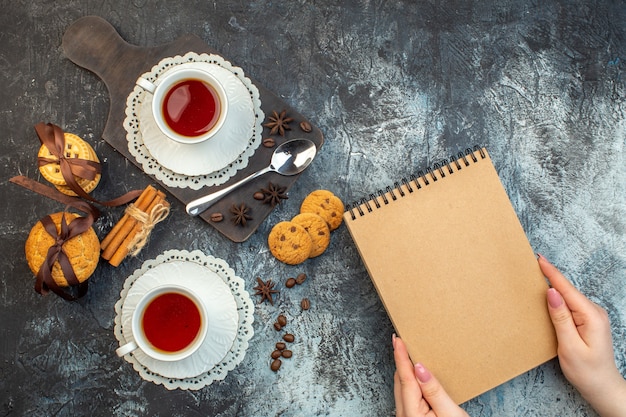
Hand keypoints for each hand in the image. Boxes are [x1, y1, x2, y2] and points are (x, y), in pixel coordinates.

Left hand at [393, 334, 469, 416]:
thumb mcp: (450, 412)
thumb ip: (433, 390)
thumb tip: (420, 368)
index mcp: (412, 413)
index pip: (405, 378)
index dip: (401, 357)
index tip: (397, 340)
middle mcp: (404, 415)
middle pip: (400, 381)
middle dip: (400, 361)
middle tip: (401, 341)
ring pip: (401, 388)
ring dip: (404, 371)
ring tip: (406, 353)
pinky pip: (406, 395)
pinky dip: (408, 381)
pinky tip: (413, 376)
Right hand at [539, 254, 625, 416]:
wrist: (602, 387)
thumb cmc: (586, 371)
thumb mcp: (569, 346)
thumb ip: (560, 318)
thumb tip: (552, 293)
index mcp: (591, 316)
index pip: (567, 289)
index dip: (552, 273)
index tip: (539, 258)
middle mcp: (594, 312)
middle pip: (568, 290)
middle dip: (550, 276)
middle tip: (533, 263)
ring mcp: (592, 316)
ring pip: (568, 297)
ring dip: (553, 287)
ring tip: (537, 275)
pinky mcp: (587, 322)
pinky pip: (570, 305)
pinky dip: (558, 299)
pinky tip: (549, 296)